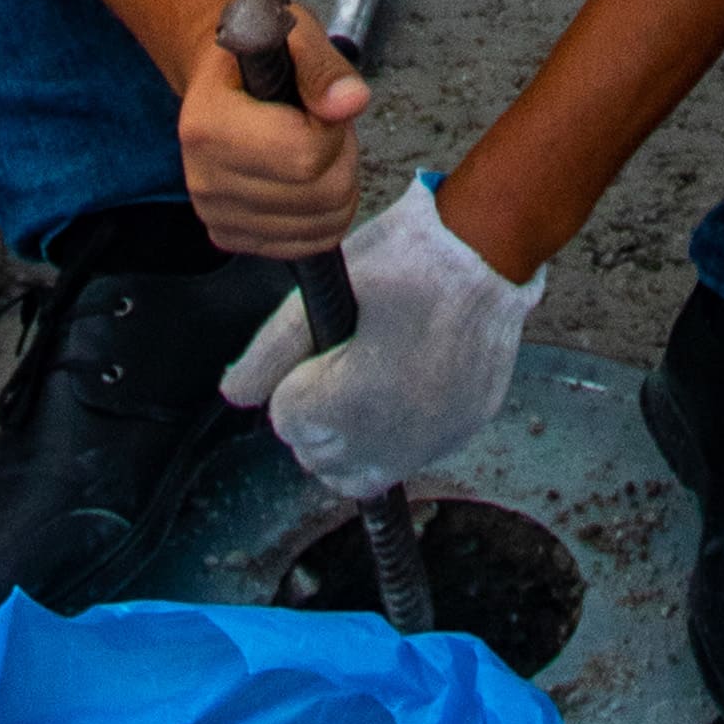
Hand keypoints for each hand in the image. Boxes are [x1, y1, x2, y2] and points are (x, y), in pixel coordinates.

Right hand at [172, 0, 368, 261]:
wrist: (222, 78)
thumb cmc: (260, 55)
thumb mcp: (296, 35)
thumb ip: (324, 69)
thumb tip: (350, 103)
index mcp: (209, 123)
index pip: (304, 155)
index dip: (333, 130)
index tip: (321, 104)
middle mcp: (203, 177)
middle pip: (318, 195)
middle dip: (342, 157)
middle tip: (324, 125)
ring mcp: (214, 213)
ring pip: (320, 224)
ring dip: (337, 185)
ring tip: (314, 148)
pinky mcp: (228, 236)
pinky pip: (306, 245)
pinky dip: (324, 216)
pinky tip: (307, 180)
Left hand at [222, 178, 542, 491]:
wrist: (489, 249)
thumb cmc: (406, 260)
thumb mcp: (329, 290)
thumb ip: (272, 348)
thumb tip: (234, 393)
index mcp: (351, 401)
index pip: (287, 421)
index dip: (292, 380)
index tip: (317, 349)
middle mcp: (393, 437)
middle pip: (318, 456)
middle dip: (315, 415)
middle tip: (338, 361)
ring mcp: (433, 440)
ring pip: (361, 475)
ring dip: (348, 441)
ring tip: (362, 385)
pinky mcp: (463, 431)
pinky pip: (410, 457)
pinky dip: (396, 438)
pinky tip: (404, 388)